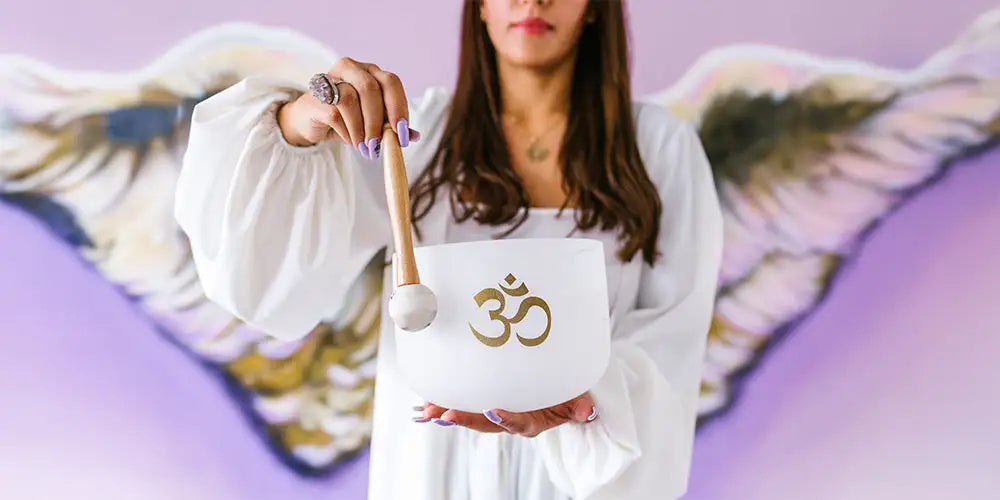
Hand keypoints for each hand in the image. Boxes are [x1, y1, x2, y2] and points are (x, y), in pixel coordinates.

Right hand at [276, 56, 419, 154]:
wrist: (312, 122)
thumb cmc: (347, 119)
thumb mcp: (374, 122)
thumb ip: (392, 125)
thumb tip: (414, 135)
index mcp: (370, 72)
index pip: (390, 81)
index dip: (399, 106)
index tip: (403, 133)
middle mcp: (351, 69)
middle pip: (370, 87)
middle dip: (379, 119)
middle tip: (381, 144)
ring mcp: (331, 80)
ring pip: (351, 98)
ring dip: (362, 128)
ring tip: (365, 147)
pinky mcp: (316, 98)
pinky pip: (334, 113)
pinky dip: (346, 131)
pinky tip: (350, 140)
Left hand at [413, 393, 597, 437]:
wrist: (560, 395)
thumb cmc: (566, 394)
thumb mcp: (577, 399)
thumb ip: (579, 404)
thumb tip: (587, 410)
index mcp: (533, 421)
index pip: (519, 423)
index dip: (506, 419)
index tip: (493, 410)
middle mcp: (511, 420)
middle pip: (486, 423)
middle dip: (465, 419)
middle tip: (444, 415)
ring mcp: (497, 413)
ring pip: (472, 416)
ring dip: (450, 413)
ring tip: (427, 411)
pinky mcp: (486, 404)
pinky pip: (466, 404)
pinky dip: (448, 402)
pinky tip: (428, 400)